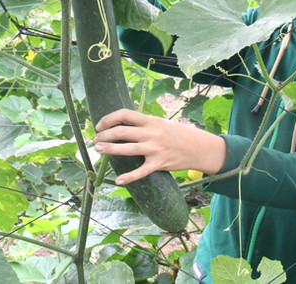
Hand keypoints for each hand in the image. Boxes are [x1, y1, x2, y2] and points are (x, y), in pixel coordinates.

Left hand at [93, 109, 226, 184]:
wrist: (200, 148)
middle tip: (96, 140)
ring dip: (110, 149)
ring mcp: (155, 149)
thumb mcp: (162, 123)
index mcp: (151, 120)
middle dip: (104, 135)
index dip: (109, 118)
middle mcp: (152, 133)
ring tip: (98, 150)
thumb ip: (144, 124)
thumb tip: (122, 124)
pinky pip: (141, 172)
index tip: (99, 125)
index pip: (124, 114)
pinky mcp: (159, 164)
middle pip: (121, 131)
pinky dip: (129, 177)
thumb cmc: (179, 134)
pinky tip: (118, 180)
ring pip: (127, 149)